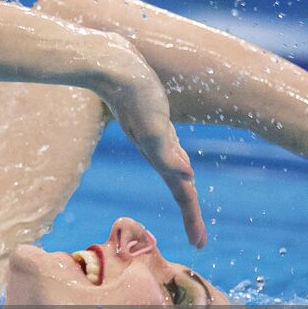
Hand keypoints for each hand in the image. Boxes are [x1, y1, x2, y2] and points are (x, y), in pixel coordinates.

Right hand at [87, 31, 204, 247]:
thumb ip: (166, 150)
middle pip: (179, 187)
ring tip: (189, 204)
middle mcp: (157, 147)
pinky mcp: (148, 118)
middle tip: (199, 241)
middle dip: (189, 213)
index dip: (192, 218)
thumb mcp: (152, 124)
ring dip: (182, 190)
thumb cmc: (131, 90)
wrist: (107, 63)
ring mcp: (152, 134)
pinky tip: (176, 163)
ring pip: (172, 169)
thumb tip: (187, 177)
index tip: (200, 245)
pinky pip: (166, 148)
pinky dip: (174, 163)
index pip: (182, 192)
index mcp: (159, 153)